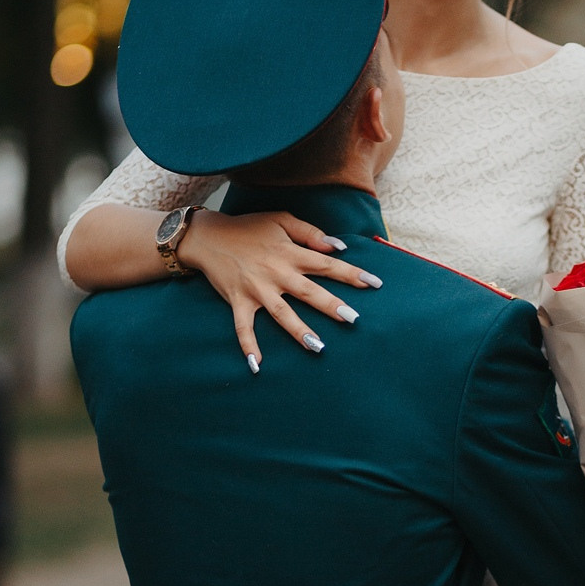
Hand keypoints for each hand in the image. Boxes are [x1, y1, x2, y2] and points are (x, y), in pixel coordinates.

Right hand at [176, 209, 382, 366]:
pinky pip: (243, 327)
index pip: (327, 265)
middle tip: (353, 319)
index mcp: (290, 253)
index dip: (352, 274)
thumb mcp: (281, 220)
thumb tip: (338, 247)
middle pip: (308, 292)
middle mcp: (276, 273)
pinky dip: (249, 345)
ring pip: (281, 313)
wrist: (209, 236)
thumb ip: (310, 233)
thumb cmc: (249, 228)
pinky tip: (257, 366)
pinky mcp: (238, 301)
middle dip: (331, 306)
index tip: (375, 284)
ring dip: (298, 330)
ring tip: (317, 347)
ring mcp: (257, 289)